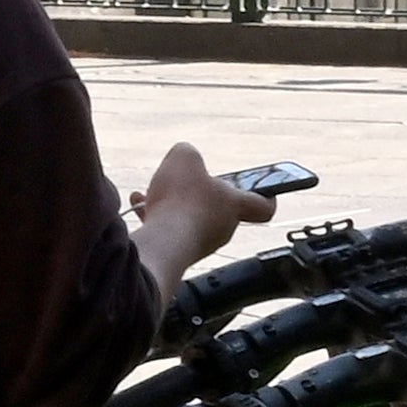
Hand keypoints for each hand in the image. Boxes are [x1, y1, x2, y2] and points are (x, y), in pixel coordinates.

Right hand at [131, 140, 256, 278]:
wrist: (162, 241)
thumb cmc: (181, 201)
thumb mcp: (183, 158)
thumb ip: (187, 153)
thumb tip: (184, 158)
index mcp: (234, 205)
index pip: (264, 206)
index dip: (268, 196)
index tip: (267, 190)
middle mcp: (222, 228)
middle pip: (221, 208)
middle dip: (202, 192)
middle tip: (186, 180)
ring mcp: (200, 243)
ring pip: (191, 217)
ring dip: (173, 202)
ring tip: (154, 189)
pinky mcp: (178, 253)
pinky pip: (169, 229)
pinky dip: (155, 214)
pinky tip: (138, 201)